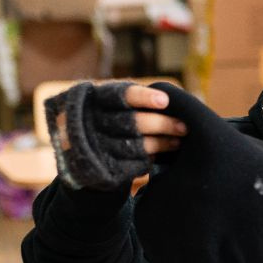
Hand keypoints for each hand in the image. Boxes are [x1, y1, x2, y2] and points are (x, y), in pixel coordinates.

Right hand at [45, 81, 186, 190]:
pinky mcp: (101, 167)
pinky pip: (132, 164)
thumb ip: (135, 100)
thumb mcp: (111, 103)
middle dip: (162, 124)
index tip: (165, 101)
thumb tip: (176, 102)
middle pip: (133, 122)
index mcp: (95, 99)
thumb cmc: (107, 118)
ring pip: (136, 145)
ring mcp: (95, 145)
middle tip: (184, 127)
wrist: (78, 149)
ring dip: (161, 143)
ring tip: (178, 141)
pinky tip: (160, 154)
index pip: (121, 95)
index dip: (144, 98)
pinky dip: (149, 159)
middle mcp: (92, 121)